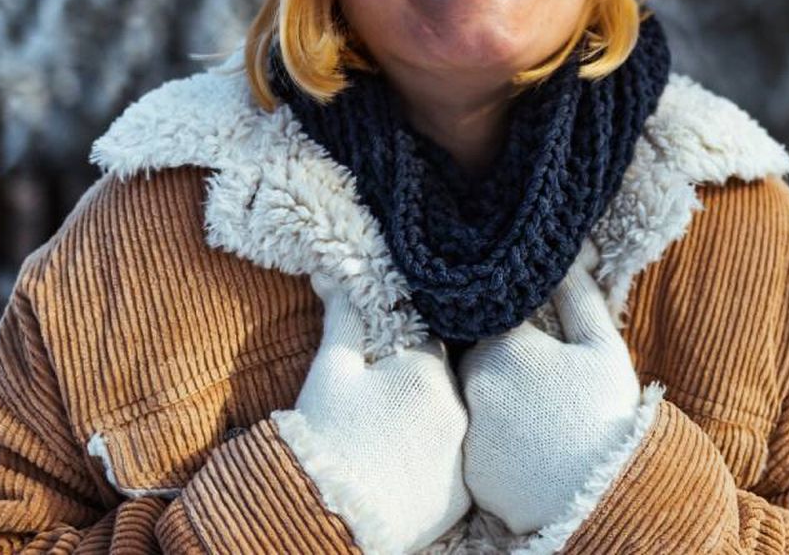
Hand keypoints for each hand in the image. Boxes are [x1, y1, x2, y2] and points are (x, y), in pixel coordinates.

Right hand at [276, 276, 470, 553]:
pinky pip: (454, 470)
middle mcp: (458, 410)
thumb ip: (344, 318)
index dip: (401, 352)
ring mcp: (463, 456)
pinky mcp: (461, 498)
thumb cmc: (324, 434)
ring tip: (388, 441)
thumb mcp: (330, 370)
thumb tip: (334, 273)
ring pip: (451, 426)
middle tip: (380, 410)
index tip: (381, 369)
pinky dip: (434, 466)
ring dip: (427, 426)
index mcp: (428, 371)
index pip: (427, 344)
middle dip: (416, 389)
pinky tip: (402, 470)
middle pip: (442, 385)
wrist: (328, 515)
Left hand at [458, 261, 644, 534]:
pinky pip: (473, 442)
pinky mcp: (466, 468)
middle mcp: (471, 382)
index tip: (541, 341)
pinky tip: (526, 448)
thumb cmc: (607, 414)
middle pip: (476, 357)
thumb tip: (562, 256)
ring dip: (497, 401)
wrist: (603, 497)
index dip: (516, 324)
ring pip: (473, 399)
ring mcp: (465, 427)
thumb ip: (576, 295)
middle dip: (504, 363)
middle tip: (543, 383)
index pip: (491, 316)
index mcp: (502, 343)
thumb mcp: (602, 346)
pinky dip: (493, 441)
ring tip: (537, 418)